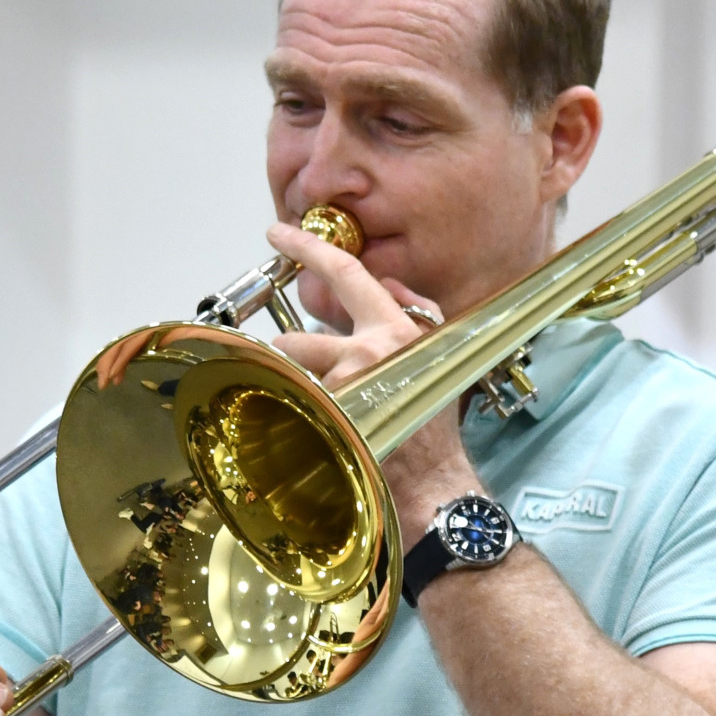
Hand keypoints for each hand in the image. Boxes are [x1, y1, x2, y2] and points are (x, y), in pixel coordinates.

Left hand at [265, 222, 485, 530]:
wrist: (433, 481)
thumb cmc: (432, 427)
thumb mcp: (434, 357)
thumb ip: (412, 313)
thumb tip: (387, 286)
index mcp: (396, 331)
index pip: (347, 276)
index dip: (310, 249)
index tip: (280, 233)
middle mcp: (368, 353)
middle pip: (296, 339)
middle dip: (292, 363)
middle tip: (309, 384)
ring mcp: (344, 387)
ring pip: (291, 374)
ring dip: (296, 392)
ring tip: (322, 415)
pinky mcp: (328, 419)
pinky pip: (293, 406)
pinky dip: (297, 417)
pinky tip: (319, 435)